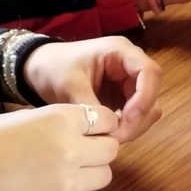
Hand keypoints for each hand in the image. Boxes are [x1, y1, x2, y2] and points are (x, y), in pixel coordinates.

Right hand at [0, 104, 120, 190]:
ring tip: (64, 170)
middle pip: (111, 150)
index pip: (108, 120)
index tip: (90, 130)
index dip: (100, 125)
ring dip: (90, 173)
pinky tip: (50, 187)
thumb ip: (65, 121)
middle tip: (79, 151)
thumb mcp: (29, 115)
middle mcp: (70, 150)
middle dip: (99, 149)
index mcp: (61, 120)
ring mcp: (66, 183)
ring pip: (104, 177)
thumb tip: (97, 128)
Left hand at [22, 37, 161, 141]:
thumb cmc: (53, 67)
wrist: (38, 69)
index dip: (145, 96)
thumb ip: (90, 106)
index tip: (127, 117)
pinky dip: (127, 128)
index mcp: (120, 52)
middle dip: (138, 117)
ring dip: (134, 126)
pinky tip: (110, 134)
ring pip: (147, 108)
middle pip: (152, 93)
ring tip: (111, 137)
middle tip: (117, 136)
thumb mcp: (69, 84)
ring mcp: (128, 83)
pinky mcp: (123, 98)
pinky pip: (136, 116)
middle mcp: (130, 66)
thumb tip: (108, 130)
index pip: (149, 72)